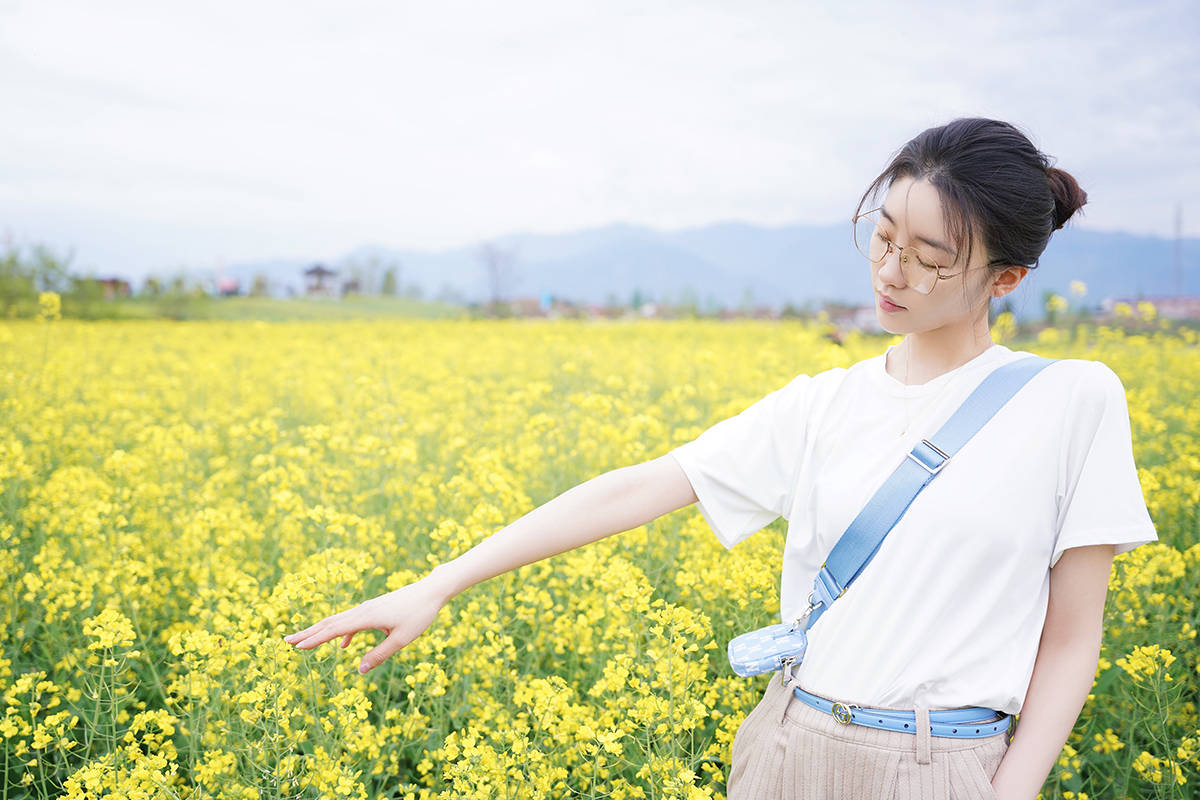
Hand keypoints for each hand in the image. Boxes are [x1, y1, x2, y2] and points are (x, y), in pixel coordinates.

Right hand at [282, 573, 452, 673]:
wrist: (431, 591)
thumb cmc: (419, 615)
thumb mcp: (402, 639)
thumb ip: (380, 655)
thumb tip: (360, 671)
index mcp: (366, 617)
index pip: (334, 630)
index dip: (314, 639)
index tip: (296, 647)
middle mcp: (362, 610)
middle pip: (329, 623)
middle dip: (308, 633)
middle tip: (286, 641)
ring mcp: (367, 608)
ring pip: (338, 621)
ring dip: (320, 631)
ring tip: (303, 641)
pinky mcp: (374, 609)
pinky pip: (352, 622)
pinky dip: (342, 633)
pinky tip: (342, 646)